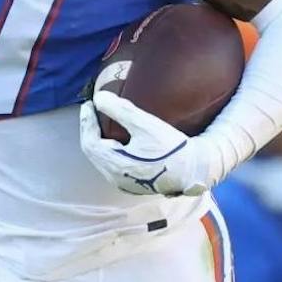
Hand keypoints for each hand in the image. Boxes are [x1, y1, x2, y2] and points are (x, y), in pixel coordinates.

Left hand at [79, 91, 217, 196]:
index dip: (87, 121)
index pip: (90, 141)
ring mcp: (123, 183)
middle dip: (90, 129)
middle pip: (93, 151)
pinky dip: (108, 149)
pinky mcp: (132, 184)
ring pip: (102, 159)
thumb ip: (121, 110)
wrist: (194, 170)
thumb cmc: (172, 148)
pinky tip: (115, 139)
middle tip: (93, 110)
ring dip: (98, 140)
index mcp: (115, 164)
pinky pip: (111, 164)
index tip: (89, 103)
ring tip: (101, 122)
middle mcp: (115, 177)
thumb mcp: (146, 125)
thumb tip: (99, 98)